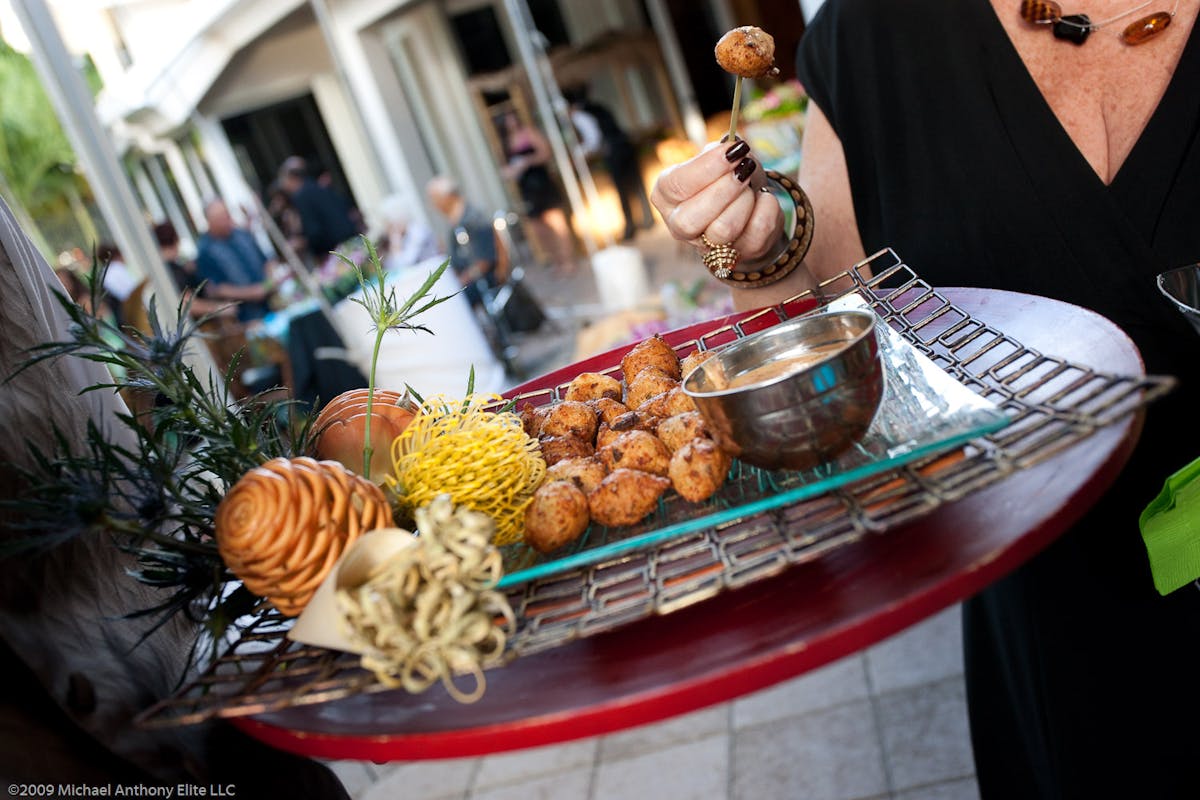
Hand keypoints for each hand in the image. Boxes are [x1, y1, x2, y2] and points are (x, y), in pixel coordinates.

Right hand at [651, 139, 782, 262]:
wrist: (750, 208)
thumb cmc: (728, 179)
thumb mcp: (721, 158)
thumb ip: (722, 150)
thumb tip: (731, 146)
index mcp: (665, 195)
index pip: (677, 185)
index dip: (708, 167)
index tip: (734, 151)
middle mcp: (678, 225)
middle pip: (692, 218)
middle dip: (726, 189)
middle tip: (744, 169)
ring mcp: (705, 246)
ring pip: (723, 229)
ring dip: (745, 200)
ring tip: (750, 187)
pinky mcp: (735, 256)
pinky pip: (755, 233)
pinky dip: (767, 208)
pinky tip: (763, 200)